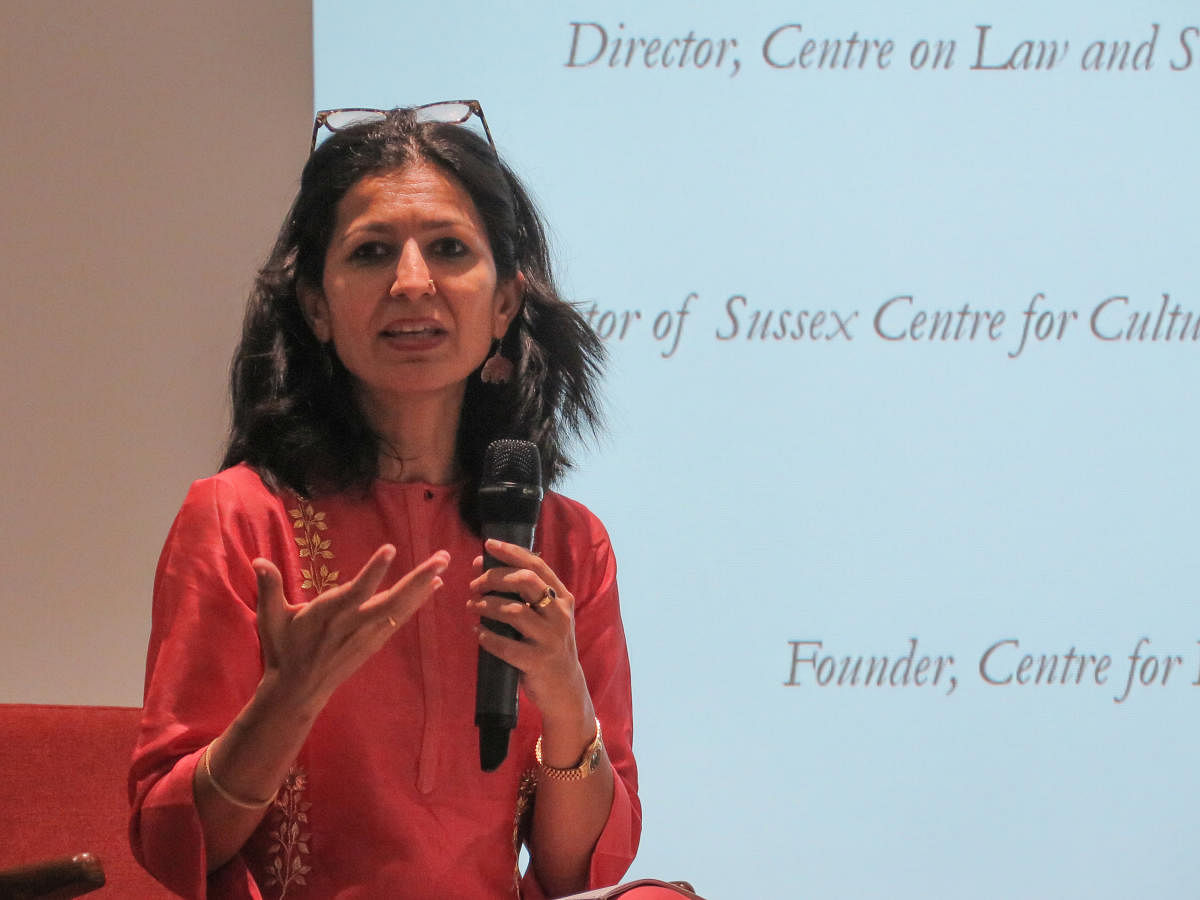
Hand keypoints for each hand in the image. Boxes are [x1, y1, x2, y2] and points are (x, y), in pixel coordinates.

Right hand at [254, 545, 448, 710]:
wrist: (297, 691)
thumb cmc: (283, 649)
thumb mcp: (270, 618)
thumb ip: (269, 588)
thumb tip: (258, 560)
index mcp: (330, 614)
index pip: (356, 590)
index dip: (373, 571)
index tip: (390, 549)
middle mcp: (354, 624)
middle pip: (393, 600)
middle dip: (419, 579)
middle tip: (442, 558)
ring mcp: (368, 635)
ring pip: (402, 609)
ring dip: (424, 586)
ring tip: (444, 564)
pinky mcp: (374, 642)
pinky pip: (401, 618)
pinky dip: (418, 602)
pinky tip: (434, 588)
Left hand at [468, 539, 588, 723]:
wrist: (564, 689)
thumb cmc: (548, 646)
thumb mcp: (548, 617)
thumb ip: (528, 596)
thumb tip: (487, 569)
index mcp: (562, 598)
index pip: (537, 565)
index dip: (511, 552)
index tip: (487, 545)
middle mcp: (560, 614)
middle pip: (525, 581)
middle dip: (494, 577)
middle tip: (474, 584)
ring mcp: (551, 638)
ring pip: (513, 611)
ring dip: (486, 606)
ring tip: (471, 606)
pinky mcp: (538, 661)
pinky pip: (506, 645)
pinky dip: (487, 637)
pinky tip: (477, 633)